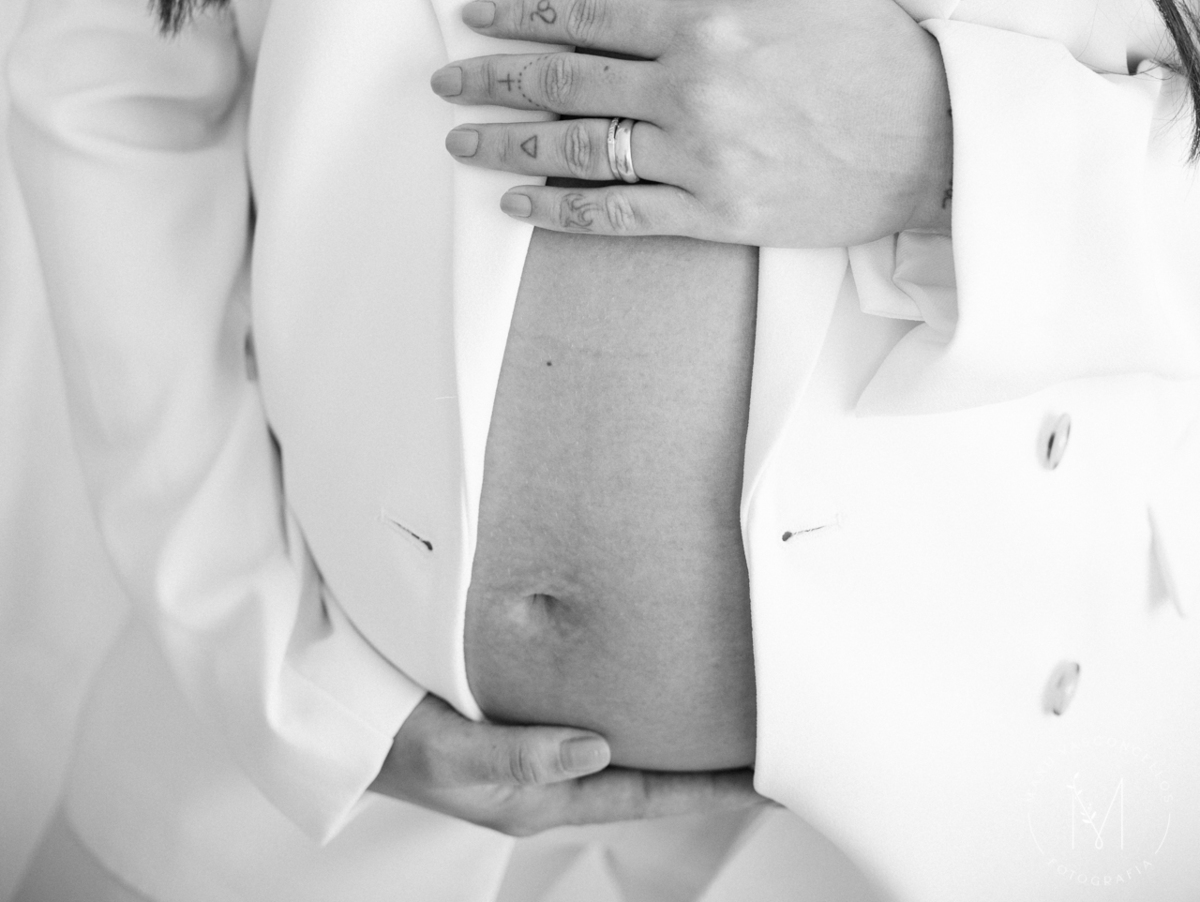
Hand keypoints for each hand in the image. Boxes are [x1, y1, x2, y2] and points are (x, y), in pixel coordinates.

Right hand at [369, 693, 758, 834]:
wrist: (346, 719)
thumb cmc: (394, 742)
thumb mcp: (452, 753)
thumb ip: (521, 755)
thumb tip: (597, 750)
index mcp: (543, 799)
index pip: (650, 795)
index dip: (714, 788)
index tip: (773, 779)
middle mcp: (551, 779)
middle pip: (651, 778)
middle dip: (712, 767)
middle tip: (774, 744)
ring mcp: (537, 753)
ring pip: (627, 751)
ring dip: (677, 737)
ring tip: (728, 714)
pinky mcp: (521, 720)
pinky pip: (594, 720)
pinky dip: (634, 707)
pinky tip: (648, 683)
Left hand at [431, 0, 952, 248]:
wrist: (946, 141)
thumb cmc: (880, 47)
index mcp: (707, 26)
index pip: (585, 15)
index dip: (520, 13)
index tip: (473, 17)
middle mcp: (690, 93)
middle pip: (563, 84)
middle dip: (492, 79)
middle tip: (443, 82)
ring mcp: (701, 160)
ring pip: (578, 152)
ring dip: (509, 146)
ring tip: (461, 143)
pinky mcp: (719, 215)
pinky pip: (622, 216)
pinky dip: (563, 213)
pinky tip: (521, 205)